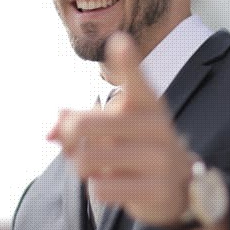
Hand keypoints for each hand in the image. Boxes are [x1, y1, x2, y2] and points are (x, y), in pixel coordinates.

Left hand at [47, 32, 196, 226]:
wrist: (178, 186)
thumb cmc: (136, 147)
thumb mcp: (115, 127)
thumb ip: (79, 122)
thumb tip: (51, 132)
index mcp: (147, 103)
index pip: (135, 79)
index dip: (126, 60)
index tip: (119, 40)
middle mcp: (156, 126)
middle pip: (83, 125)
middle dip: (68, 139)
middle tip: (73, 146)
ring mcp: (160, 158)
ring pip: (87, 159)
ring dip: (82, 168)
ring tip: (97, 168)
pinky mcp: (157, 189)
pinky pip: (101, 188)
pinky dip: (98, 188)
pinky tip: (115, 186)